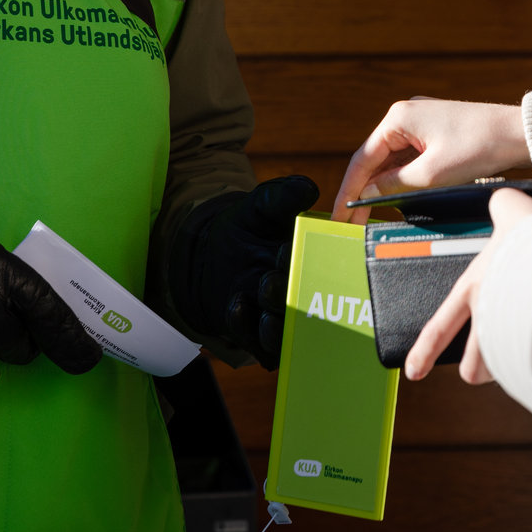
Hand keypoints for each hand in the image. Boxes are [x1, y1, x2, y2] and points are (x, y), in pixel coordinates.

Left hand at [174, 175, 319, 367]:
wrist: (207, 252)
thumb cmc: (245, 225)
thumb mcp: (262, 205)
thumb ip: (283, 195)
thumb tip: (308, 189)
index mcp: (311, 264)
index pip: (324, 270)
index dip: (313, 263)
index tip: (289, 248)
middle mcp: (299, 295)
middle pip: (306, 305)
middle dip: (293, 293)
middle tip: (275, 276)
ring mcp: (278, 318)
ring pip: (285, 331)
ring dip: (277, 320)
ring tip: (264, 298)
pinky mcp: (253, 335)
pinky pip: (255, 342)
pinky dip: (247, 327)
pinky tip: (238, 306)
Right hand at [333, 98, 530, 223]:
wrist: (519, 133)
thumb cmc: (479, 146)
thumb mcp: (432, 174)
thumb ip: (394, 185)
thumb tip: (366, 194)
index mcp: (399, 117)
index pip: (363, 158)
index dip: (348, 189)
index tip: (339, 214)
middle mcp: (406, 115)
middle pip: (374, 159)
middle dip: (362, 190)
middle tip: (350, 221)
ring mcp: (422, 123)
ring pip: (392, 160)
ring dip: (382, 186)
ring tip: (368, 215)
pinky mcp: (436, 133)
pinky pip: (409, 158)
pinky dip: (401, 178)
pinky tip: (395, 198)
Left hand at [403, 187, 531, 381]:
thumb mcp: (513, 213)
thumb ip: (503, 208)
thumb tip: (503, 201)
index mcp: (473, 289)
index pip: (439, 327)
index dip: (424, 351)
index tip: (414, 372)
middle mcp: (489, 319)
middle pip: (473, 365)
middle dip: (478, 369)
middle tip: (486, 363)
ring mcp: (515, 338)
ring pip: (507, 371)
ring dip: (514, 367)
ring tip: (529, 353)